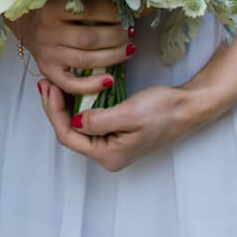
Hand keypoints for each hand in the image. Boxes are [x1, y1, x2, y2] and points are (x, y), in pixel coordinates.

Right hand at [6, 0, 131, 95]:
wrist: (25, 23)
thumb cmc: (53, 10)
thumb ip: (92, 2)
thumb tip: (131, 6)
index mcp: (53, 8)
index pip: (89, 10)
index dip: (113, 13)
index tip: (125, 15)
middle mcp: (48, 31)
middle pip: (89, 38)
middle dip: (116, 36)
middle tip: (129, 33)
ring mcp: (47, 53)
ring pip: (85, 59)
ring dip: (113, 56)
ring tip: (129, 50)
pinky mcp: (48, 70)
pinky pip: (70, 83)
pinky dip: (91, 85)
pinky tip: (109, 80)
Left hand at [34, 77, 204, 170]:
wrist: (189, 107)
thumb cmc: (164, 111)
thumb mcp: (129, 114)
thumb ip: (98, 121)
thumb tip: (73, 121)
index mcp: (108, 155)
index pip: (68, 136)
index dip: (54, 111)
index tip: (50, 86)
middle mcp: (107, 155)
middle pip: (69, 132)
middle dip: (55, 107)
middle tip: (47, 81)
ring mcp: (111, 144)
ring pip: (77, 125)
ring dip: (64, 104)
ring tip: (55, 82)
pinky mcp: (116, 133)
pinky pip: (88, 120)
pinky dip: (78, 104)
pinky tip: (73, 89)